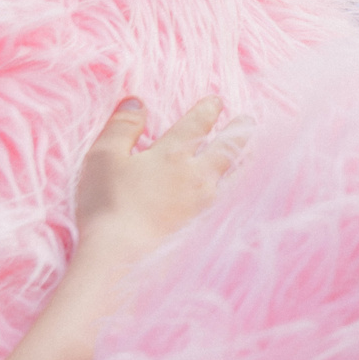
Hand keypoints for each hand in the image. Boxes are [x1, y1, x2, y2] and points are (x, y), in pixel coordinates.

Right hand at [71, 96, 239, 275]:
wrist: (122, 259)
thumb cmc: (108, 205)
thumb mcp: (104, 158)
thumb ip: (122, 126)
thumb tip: (136, 100)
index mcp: (172, 155)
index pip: (196, 125)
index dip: (208, 110)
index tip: (217, 102)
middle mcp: (197, 176)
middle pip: (226, 147)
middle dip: (238, 130)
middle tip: (248, 120)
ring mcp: (206, 205)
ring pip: (237, 175)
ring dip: (247, 159)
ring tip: (254, 151)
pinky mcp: (206, 230)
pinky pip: (233, 204)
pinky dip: (242, 192)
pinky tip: (243, 194)